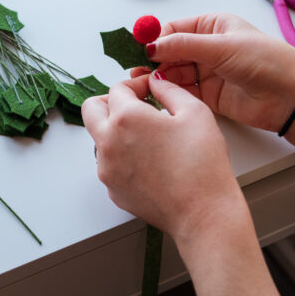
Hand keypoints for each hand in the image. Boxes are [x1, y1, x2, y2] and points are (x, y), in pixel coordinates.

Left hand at [82, 73, 247, 244]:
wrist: (203, 213)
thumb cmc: (202, 165)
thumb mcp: (195, 112)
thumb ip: (169, 89)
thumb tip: (156, 83)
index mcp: (125, 118)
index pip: (118, 89)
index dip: (136, 85)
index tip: (150, 90)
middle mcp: (108, 142)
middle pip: (92, 110)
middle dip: (110, 102)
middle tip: (135, 106)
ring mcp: (107, 169)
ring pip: (99, 139)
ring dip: (116, 130)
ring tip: (148, 136)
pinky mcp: (113, 189)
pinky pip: (110, 164)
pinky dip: (123, 156)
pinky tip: (150, 162)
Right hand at [135, 14, 294, 131]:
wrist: (290, 97)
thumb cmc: (266, 61)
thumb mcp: (222, 47)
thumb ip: (184, 45)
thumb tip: (152, 46)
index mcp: (212, 26)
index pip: (174, 29)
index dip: (155, 38)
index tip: (140, 47)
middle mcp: (207, 48)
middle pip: (170, 52)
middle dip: (152, 59)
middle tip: (135, 68)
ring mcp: (206, 72)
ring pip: (173, 72)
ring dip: (157, 77)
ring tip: (141, 82)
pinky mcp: (207, 95)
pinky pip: (181, 91)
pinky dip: (168, 93)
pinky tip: (156, 93)